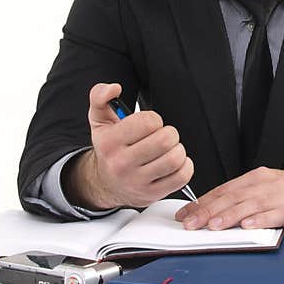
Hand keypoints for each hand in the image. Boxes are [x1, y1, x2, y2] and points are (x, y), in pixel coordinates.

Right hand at [64, 83, 193, 209]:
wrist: (105, 183)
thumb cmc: (108, 148)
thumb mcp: (99, 120)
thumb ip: (100, 96)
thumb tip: (114, 88)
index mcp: (109, 142)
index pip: (148, 122)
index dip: (154, 119)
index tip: (148, 125)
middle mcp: (122, 164)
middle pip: (165, 140)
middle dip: (169, 133)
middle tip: (162, 136)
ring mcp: (138, 182)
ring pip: (175, 159)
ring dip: (178, 149)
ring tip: (168, 149)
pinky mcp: (153, 194)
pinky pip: (182, 177)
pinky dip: (185, 166)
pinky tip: (174, 163)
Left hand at [174, 167, 283, 231]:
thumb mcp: (263, 191)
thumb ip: (241, 200)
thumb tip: (211, 213)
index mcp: (254, 179)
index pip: (222, 191)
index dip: (202, 203)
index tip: (184, 215)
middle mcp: (264, 184)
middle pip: (232, 197)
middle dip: (209, 211)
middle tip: (191, 223)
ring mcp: (280, 195)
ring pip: (250, 205)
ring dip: (230, 215)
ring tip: (214, 226)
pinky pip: (276, 214)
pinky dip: (261, 219)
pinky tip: (248, 226)